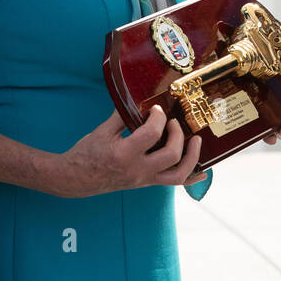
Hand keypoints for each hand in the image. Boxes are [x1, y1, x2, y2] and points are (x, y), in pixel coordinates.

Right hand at [59, 105, 201, 196]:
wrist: (76, 179)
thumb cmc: (87, 153)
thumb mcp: (102, 130)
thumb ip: (123, 115)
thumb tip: (138, 97)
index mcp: (123, 154)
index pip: (150, 134)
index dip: (158, 117)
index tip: (156, 109)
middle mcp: (137, 170)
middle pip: (170, 155)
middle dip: (177, 135)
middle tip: (172, 121)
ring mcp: (144, 179)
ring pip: (178, 175)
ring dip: (192, 157)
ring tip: (196, 140)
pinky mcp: (146, 183)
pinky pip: (174, 183)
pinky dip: (191, 177)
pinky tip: (203, 172)